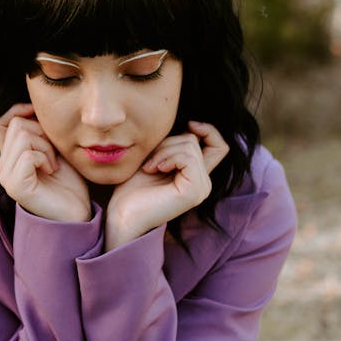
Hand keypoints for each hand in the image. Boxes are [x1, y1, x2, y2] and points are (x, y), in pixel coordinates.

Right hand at [0, 104, 90, 221]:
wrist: (77, 212)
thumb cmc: (68, 182)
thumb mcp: (53, 148)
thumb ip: (40, 130)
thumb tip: (33, 103)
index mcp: (9, 156)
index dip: (18, 111)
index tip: (39, 117)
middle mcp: (2, 166)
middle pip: (17, 124)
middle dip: (42, 133)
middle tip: (53, 155)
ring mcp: (6, 177)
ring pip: (23, 136)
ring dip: (46, 146)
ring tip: (53, 164)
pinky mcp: (15, 186)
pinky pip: (28, 154)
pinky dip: (45, 158)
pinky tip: (51, 171)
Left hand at [104, 121, 228, 249]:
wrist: (122, 215)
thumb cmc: (132, 189)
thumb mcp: (156, 158)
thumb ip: (175, 146)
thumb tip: (191, 126)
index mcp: (196, 176)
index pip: (219, 145)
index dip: (208, 130)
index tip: (188, 124)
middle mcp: (203, 183)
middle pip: (195, 140)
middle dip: (167, 142)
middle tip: (149, 161)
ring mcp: (201, 188)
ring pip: (190, 146)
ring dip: (163, 151)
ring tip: (149, 168)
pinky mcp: (195, 191)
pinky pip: (188, 157)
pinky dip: (167, 158)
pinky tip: (154, 170)